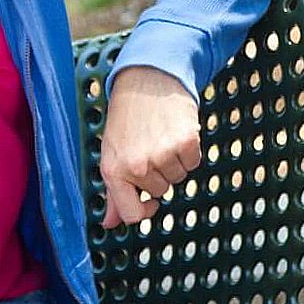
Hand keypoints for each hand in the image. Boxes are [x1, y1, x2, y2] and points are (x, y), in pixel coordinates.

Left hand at [100, 66, 200, 227]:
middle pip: (160, 191)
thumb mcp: (111, 152)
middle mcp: (138, 166)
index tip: (149, 201)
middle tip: (150, 146)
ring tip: (162, 137)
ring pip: (178, 178)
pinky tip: (176, 132)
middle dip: (158, 173)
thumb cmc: (127, 116)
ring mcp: (163, 155)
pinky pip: (194, 163)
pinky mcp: (185, 143)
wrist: (147, 79)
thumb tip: (110, 224)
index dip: (144, 210)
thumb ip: (113, 191)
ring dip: (174, 162)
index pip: (132, 214)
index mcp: (114, 171)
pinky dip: (189, 151)